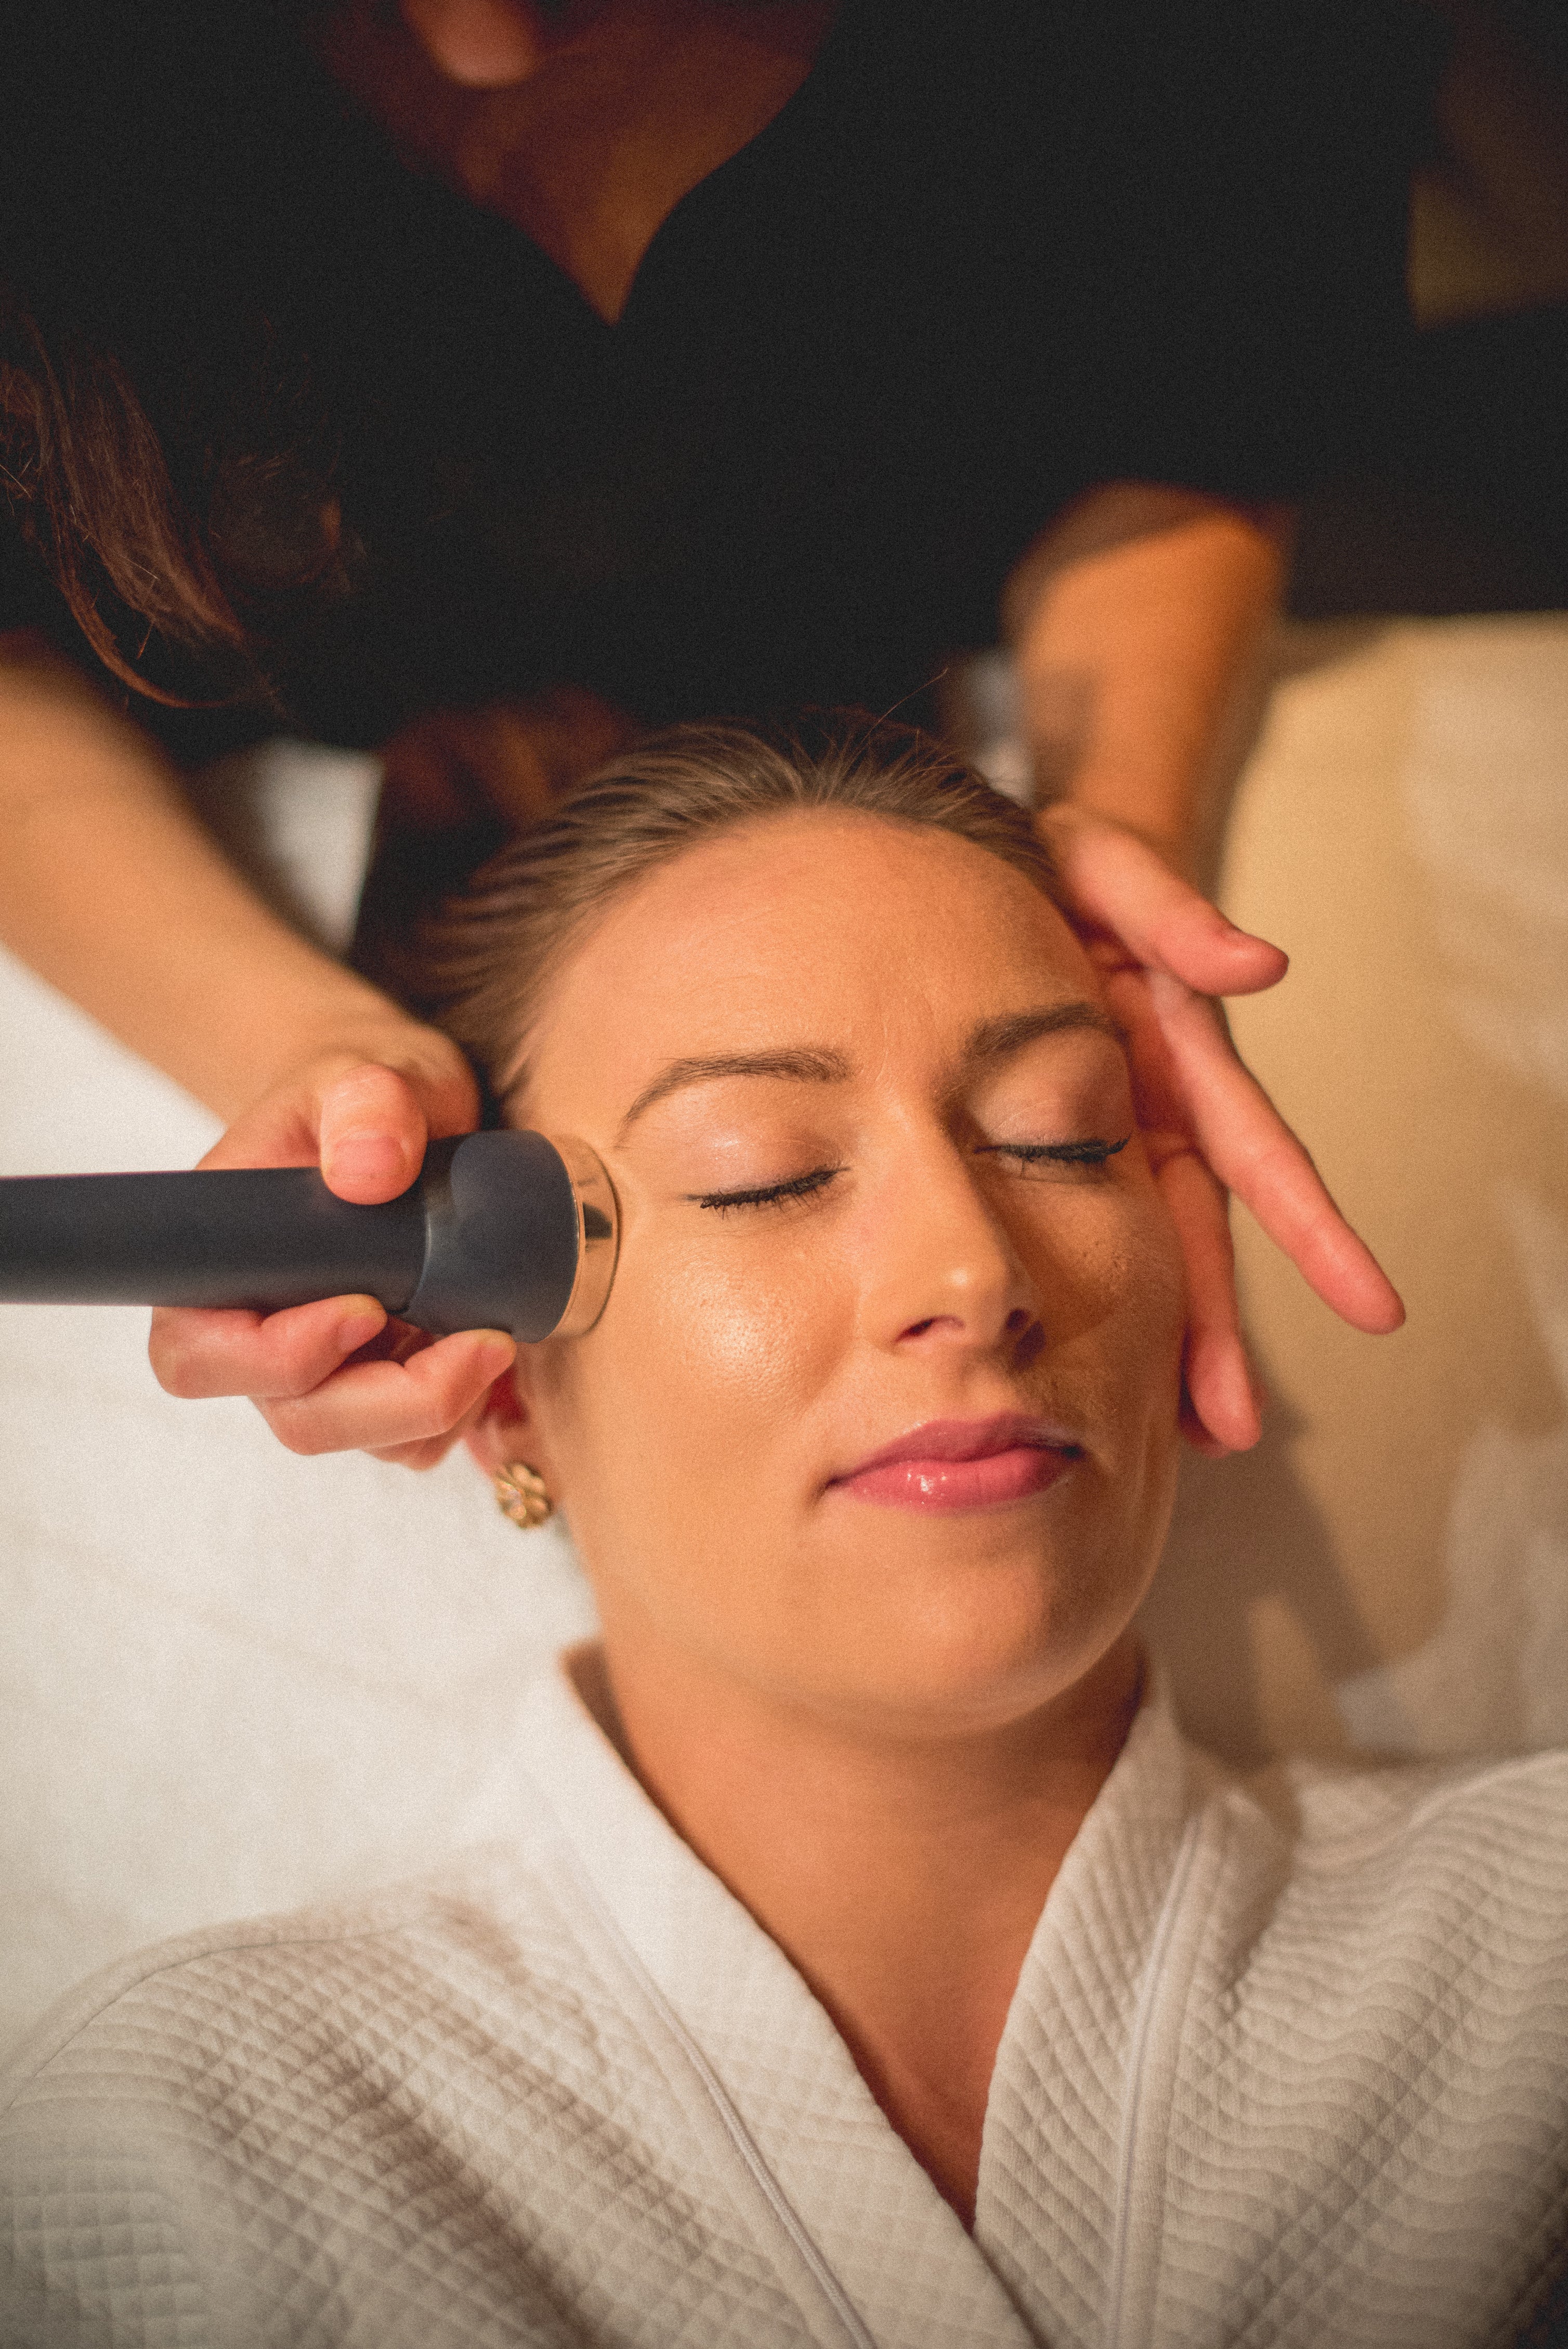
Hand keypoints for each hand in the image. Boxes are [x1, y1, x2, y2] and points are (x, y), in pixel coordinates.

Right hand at [148, 1031, 516, 1467]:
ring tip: (497, 1338)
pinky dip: (461, 1412)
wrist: (400, 1115)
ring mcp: (325, 1366)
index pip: (199, 1355)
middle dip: (396, 1402)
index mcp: (219, 1266)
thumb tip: (367, 1171)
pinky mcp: (384, 1380)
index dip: (279, 1358)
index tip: (367, 1308)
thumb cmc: (364, 1093)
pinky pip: (415, 1440)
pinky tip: (493, 1352)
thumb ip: (366, 1104)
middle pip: (298, 1419)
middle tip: (484, 1344)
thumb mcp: (369, 1072)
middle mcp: (261, 1330)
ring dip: (440, 1410)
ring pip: (366, 1441)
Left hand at [1040, 804, 1403, 1456]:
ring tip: (1183, 1438)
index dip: (1310, 1231)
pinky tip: (1114, 1381)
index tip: (1372, 1307)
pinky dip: (1109, 1302)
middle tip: (1231, 1427)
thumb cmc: (1072, 863)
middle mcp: (1159, 1111)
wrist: (1012, 867)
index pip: (1254, 1157)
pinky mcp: (1067, 1144)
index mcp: (1180, 1058)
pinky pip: (1089, 1233)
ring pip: (1149, 1252)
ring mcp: (1113, 1135)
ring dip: (1171, 1342)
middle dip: (1219, 1331)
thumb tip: (1261, 967)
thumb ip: (1175, 910)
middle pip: (1200, 1235)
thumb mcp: (1109, 864)